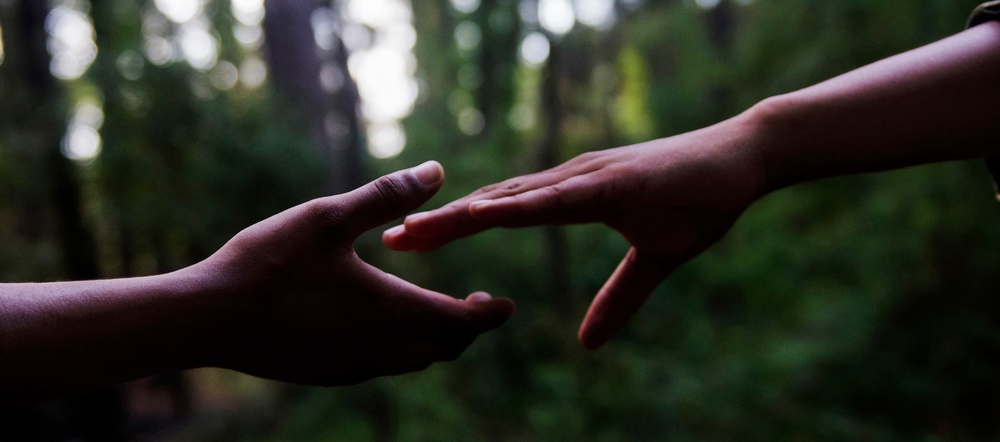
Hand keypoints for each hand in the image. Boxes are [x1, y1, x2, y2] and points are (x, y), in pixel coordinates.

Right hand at [193, 161, 514, 384]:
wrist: (208, 319)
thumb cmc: (267, 262)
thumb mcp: (327, 216)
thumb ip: (386, 196)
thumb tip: (437, 170)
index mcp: (388, 309)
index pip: (462, 323)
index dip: (490, 315)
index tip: (506, 303)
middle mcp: (379, 347)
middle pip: (444, 347)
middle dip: (467, 326)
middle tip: (476, 301)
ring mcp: (354, 366)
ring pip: (415, 360)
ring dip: (435, 338)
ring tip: (434, 306)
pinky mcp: (330, 374)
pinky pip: (384, 366)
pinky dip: (403, 347)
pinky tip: (383, 321)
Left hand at [383, 123, 764, 348]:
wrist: (744, 160)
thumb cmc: (698, 201)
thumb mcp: (654, 263)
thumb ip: (619, 300)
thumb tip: (588, 344)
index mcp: (572, 196)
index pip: (501, 213)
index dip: (455, 227)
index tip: (411, 241)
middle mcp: (570, 181)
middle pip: (494, 204)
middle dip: (442, 224)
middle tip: (392, 240)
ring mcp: (588, 177)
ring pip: (514, 198)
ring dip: (465, 214)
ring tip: (420, 229)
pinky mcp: (613, 180)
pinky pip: (558, 196)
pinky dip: (520, 206)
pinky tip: (486, 212)